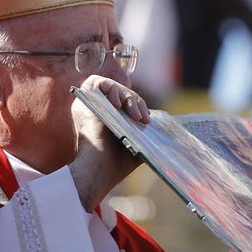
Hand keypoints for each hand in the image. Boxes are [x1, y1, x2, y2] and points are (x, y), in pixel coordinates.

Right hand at [69, 75, 148, 210]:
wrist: (101, 169)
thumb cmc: (118, 162)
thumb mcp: (139, 143)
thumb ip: (148, 133)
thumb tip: (168, 128)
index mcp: (109, 117)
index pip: (126, 101)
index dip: (138, 105)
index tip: (146, 120)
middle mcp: (98, 108)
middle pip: (122, 93)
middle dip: (136, 102)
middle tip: (143, 119)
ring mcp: (90, 103)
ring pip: (113, 87)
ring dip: (127, 97)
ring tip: (134, 116)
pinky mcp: (84, 99)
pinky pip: (98, 82)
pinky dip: (111, 89)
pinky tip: (117, 105)